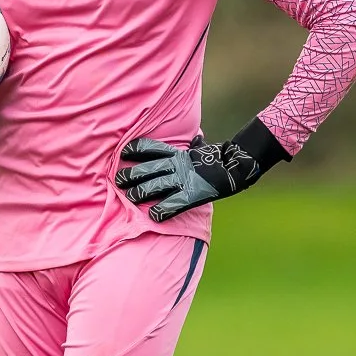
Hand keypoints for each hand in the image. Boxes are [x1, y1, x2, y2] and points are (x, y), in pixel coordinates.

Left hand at [116, 135, 262, 221]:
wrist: (236, 168)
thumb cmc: (216, 160)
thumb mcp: (200, 149)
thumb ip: (193, 145)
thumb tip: (195, 139)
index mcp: (177, 154)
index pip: (151, 148)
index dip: (135, 149)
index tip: (123, 152)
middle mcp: (177, 166)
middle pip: (147, 168)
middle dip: (131, 175)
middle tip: (119, 180)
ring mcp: (183, 180)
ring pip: (155, 185)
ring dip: (140, 192)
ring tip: (130, 197)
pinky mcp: (191, 195)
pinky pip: (172, 204)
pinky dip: (161, 211)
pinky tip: (152, 216)